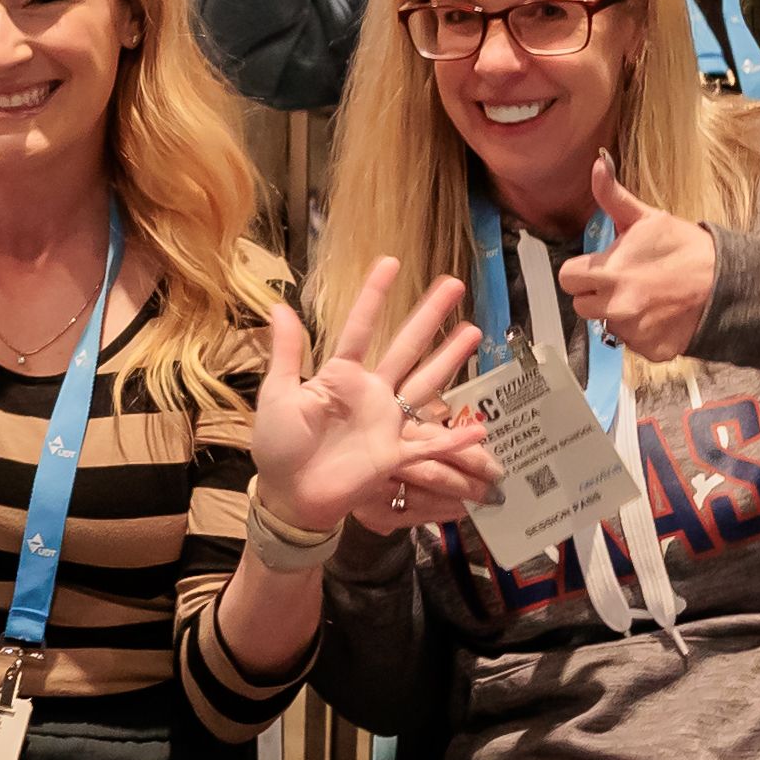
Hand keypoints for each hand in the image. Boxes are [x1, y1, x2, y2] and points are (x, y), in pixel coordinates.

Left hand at [253, 258, 489, 535]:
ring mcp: (386, 422)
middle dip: (430, 315)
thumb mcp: (277, 395)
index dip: (375, 296)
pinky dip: (455, 439)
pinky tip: (482, 428)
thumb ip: (286, 353)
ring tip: (474, 330)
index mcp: (340, 376)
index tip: (390, 262)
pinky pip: (430, 446)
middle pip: (407, 345)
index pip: (361, 328)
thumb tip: (279, 305)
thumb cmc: (278, 446)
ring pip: (426, 382)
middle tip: (454, 284)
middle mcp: (370, 393)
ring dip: (450, 357)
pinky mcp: (394, 454)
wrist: (288, 497)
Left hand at [554, 159, 717, 361]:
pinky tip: (660, 314)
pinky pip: (632, 342)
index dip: (583, 270)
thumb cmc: (685, 248)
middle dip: (597, 293)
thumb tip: (596, 164)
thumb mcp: (647, 218)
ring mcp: (632, 332)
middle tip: (625, 281)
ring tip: (646, 296)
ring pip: (606, 325)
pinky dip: (642, 332)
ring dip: (619, 313)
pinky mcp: (650, 350)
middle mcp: (615, 306)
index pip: (567, 278)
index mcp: (608, 272)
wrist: (727, 283)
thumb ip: (613, 196)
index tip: (601, 267)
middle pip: (582, 305)